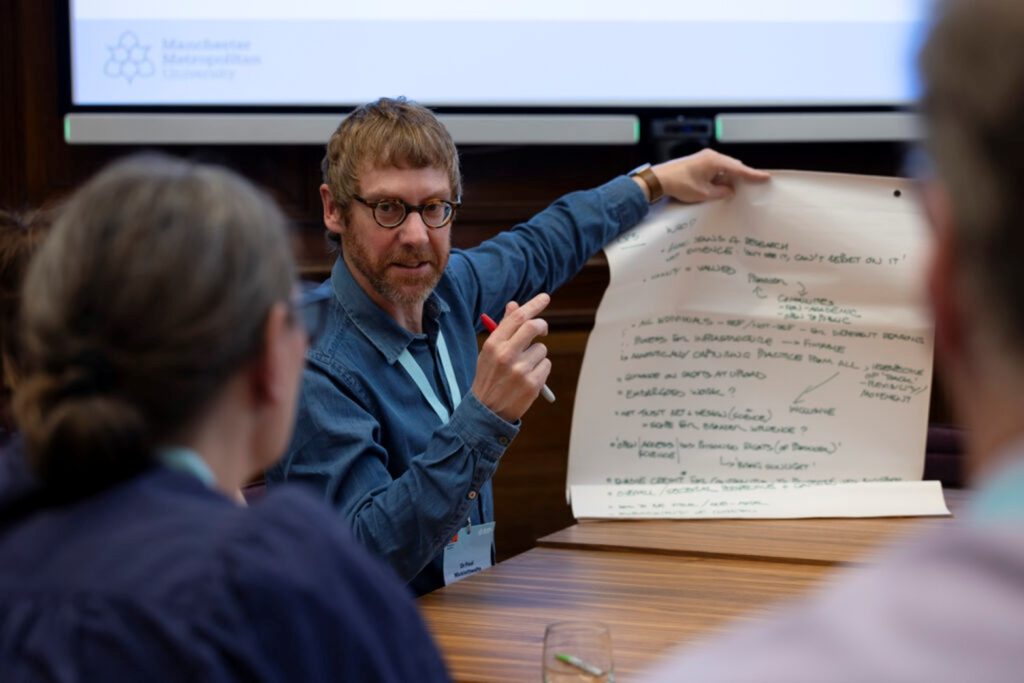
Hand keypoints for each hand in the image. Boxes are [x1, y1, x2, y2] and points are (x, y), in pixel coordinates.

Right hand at [471, 293, 552, 421]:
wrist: (487, 412)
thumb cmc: (489, 377)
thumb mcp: (490, 352)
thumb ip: (504, 328)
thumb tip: (515, 305)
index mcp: (493, 345)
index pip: (517, 317)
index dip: (534, 305)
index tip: (545, 297)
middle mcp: (506, 355)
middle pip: (534, 327)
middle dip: (542, 325)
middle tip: (542, 329)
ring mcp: (520, 370)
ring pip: (542, 349)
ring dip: (537, 355)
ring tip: (523, 368)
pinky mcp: (533, 384)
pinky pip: (546, 365)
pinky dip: (541, 369)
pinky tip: (528, 378)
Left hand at [648, 149, 769, 202]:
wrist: (659, 179)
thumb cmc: (680, 184)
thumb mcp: (704, 193)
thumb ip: (721, 192)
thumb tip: (730, 190)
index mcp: (715, 161)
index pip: (739, 169)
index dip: (753, 175)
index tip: (765, 177)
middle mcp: (711, 157)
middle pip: (732, 167)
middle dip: (741, 177)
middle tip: (752, 186)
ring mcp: (704, 159)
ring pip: (724, 169)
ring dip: (728, 179)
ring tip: (733, 191)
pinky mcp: (698, 163)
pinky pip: (715, 170)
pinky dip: (720, 178)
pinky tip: (720, 187)